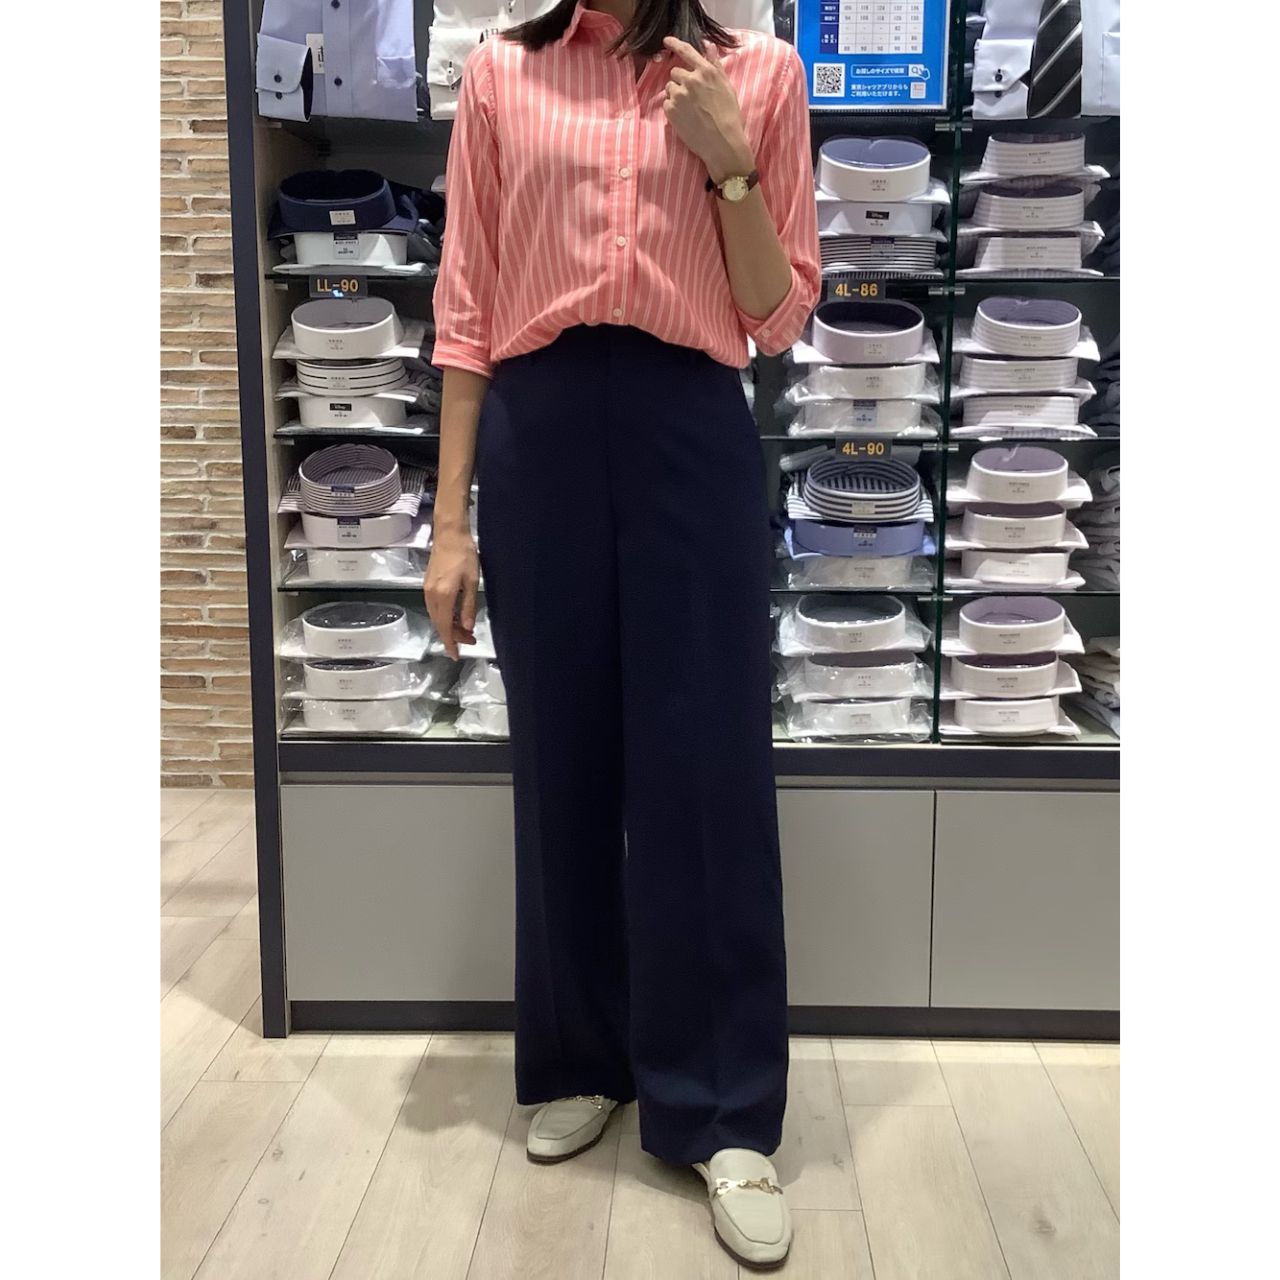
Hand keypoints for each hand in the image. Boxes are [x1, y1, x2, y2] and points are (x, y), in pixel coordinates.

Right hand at [423, 526, 479, 659]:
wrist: (449, 534)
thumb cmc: (465, 554)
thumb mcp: (472, 581)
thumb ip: (468, 606)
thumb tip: (467, 628)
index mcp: (443, 595)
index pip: (445, 626)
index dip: (451, 642)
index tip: (456, 655)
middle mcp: (431, 595)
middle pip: (439, 623)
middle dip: (452, 636)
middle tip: (469, 641)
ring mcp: (427, 590)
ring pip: (435, 616)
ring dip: (448, 626)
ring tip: (465, 631)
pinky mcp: (427, 584)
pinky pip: (434, 608)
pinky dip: (443, 616)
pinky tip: (454, 617)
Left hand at [662, 36, 754, 183]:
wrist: (722, 142)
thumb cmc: (729, 115)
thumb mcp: (727, 86)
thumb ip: (715, 65)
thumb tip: (708, 46)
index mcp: (706, 71)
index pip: (686, 51)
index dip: (674, 44)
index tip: (666, 41)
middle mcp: (690, 80)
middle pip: (675, 72)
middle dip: (680, 80)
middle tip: (691, 96)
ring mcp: (679, 95)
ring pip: (670, 88)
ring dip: (676, 94)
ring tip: (689, 108)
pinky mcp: (671, 110)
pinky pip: (666, 103)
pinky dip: (672, 109)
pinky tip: (685, 117)